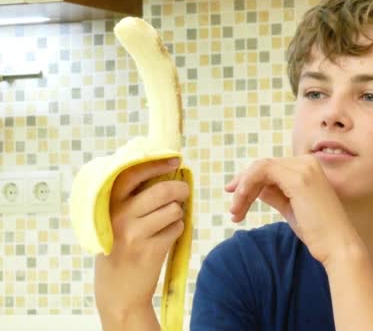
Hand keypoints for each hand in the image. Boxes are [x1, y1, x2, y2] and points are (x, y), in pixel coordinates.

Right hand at [95, 158, 189, 325]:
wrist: (117, 294)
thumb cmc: (117, 252)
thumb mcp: (112, 223)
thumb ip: (129, 200)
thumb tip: (162, 174)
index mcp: (107, 206)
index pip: (133, 174)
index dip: (157, 164)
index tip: (175, 160)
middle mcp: (119, 217)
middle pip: (162, 191)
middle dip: (180, 189)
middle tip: (184, 192)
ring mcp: (135, 235)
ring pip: (173, 210)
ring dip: (177, 213)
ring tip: (168, 221)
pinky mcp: (151, 250)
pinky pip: (177, 229)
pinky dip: (177, 230)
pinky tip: (165, 238)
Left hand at [225, 155, 360, 265]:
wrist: (337, 246)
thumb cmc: (317, 232)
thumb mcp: (290, 208)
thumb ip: (275, 194)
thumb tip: (255, 189)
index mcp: (308, 168)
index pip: (271, 168)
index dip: (249, 181)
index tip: (235, 198)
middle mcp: (307, 162)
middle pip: (263, 166)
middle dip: (243, 186)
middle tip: (232, 209)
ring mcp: (303, 168)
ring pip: (259, 168)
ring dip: (243, 190)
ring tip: (235, 213)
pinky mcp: (297, 178)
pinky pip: (262, 172)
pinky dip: (247, 187)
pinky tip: (241, 205)